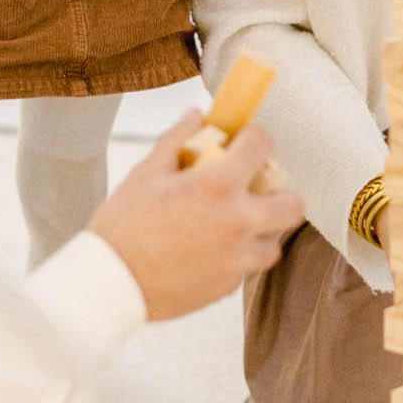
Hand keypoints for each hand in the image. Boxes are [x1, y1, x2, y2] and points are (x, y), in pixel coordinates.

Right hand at [90, 113, 303, 320]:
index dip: (255, 137)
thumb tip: (196, 116)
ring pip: (274, 244)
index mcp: (218, 185)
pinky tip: (211, 250)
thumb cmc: (122, 225)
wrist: (109, 282)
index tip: (245, 141)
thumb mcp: (146, 172)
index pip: (262, 145)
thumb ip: (178, 139)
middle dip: (281, 191)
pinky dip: (237, 257)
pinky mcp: (226, 287)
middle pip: (292, 204)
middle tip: (258, 189)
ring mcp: (236, 259)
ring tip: (236, 224)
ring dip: (262, 230)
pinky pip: (246, 268)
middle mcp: (237, 222)